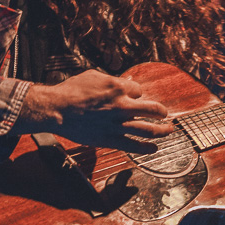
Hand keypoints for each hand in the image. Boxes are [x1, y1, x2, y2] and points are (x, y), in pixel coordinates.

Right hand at [15, 69, 173, 152]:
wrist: (57, 109)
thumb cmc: (71, 91)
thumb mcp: (93, 76)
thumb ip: (112, 79)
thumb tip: (127, 82)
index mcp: (117, 87)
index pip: (138, 91)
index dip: (138, 94)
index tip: (136, 98)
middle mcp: (121, 106)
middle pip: (152, 109)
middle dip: (162, 112)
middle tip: (165, 115)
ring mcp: (117, 124)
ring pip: (148, 129)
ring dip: (161, 131)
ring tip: (167, 131)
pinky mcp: (110, 139)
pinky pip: (133, 145)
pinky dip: (146, 148)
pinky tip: (153, 149)